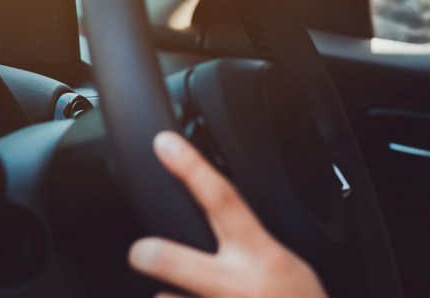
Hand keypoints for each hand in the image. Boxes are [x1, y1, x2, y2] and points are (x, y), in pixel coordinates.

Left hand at [128, 132, 326, 297]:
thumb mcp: (288, 268)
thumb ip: (252, 249)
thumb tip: (221, 228)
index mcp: (262, 257)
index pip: (222, 200)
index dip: (191, 168)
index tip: (164, 144)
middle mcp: (236, 286)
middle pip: (174, 259)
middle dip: (150, 254)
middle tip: (141, 251)